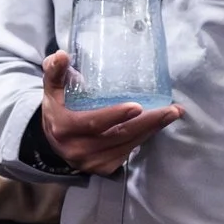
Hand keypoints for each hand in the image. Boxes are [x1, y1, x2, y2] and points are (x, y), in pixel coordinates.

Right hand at [39, 51, 180, 174]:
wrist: (54, 143)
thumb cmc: (58, 109)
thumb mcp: (52, 89)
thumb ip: (55, 71)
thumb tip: (63, 55)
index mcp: (65, 128)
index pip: (93, 122)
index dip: (115, 115)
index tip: (138, 106)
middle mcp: (79, 149)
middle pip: (119, 135)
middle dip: (148, 122)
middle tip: (170, 110)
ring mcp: (93, 162)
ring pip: (128, 144)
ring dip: (152, 129)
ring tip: (171, 113)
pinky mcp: (105, 168)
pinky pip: (129, 151)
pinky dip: (144, 137)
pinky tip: (157, 125)